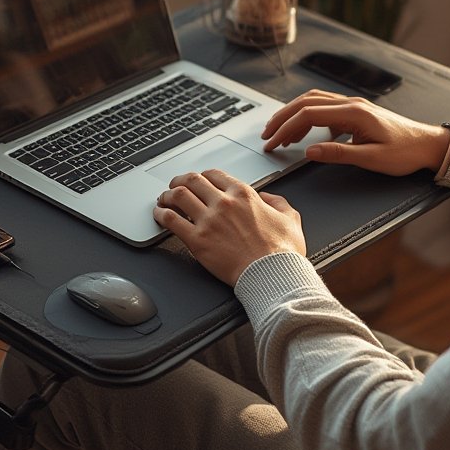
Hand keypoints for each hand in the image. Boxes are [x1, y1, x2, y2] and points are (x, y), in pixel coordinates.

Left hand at [153, 169, 305, 285]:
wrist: (273, 275)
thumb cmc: (282, 252)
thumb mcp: (290, 218)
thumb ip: (277, 202)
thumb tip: (267, 197)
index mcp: (244, 194)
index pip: (214, 175)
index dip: (202, 176)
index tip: (198, 181)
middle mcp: (224, 203)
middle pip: (192, 180)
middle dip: (180, 181)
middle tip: (175, 186)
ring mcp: (209, 221)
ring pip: (178, 195)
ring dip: (167, 195)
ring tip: (163, 199)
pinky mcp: (197, 241)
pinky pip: (171, 220)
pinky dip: (161, 214)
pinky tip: (159, 214)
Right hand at [262, 89, 449, 176]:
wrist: (428, 145)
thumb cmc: (405, 152)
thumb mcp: (372, 158)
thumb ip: (338, 154)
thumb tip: (309, 152)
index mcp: (353, 113)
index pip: (309, 116)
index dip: (286, 129)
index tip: (273, 143)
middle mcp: (351, 104)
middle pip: (306, 103)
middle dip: (282, 119)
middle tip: (266, 136)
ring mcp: (353, 106)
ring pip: (314, 102)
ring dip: (293, 114)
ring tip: (279, 132)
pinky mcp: (355, 112)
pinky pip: (325, 108)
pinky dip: (308, 117)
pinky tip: (306, 134)